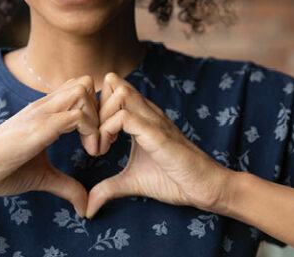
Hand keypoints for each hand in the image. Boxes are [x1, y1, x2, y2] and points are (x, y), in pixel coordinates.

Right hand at [0, 76, 100, 216]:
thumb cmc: (1, 169)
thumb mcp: (43, 176)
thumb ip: (66, 185)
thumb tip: (86, 204)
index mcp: (45, 112)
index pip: (79, 91)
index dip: (96, 112)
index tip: (97, 142)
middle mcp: (44, 106)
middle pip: (85, 83)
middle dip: (102, 110)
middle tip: (101, 141)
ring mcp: (41, 113)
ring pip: (83, 91)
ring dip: (98, 118)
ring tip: (95, 147)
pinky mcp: (39, 127)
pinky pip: (76, 115)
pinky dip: (91, 132)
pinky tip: (89, 153)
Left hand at [86, 73, 233, 217]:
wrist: (206, 187)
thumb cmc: (174, 180)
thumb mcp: (131, 182)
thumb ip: (108, 188)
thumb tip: (87, 207)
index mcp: (141, 116)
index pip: (111, 90)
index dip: (94, 110)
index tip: (92, 138)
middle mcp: (146, 112)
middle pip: (112, 85)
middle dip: (93, 110)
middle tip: (91, 140)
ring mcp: (152, 120)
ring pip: (117, 94)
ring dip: (100, 119)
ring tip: (99, 147)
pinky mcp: (156, 133)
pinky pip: (124, 117)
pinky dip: (107, 131)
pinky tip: (106, 150)